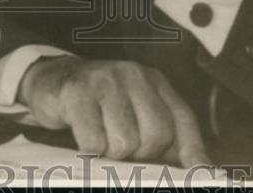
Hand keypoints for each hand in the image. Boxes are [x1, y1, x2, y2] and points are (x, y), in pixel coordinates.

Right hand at [19, 56, 208, 167]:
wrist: (51, 79)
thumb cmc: (99, 104)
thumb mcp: (134, 111)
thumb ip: (163, 136)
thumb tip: (197, 170)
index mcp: (154, 81)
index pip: (183, 120)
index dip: (193, 153)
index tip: (201, 177)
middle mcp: (134, 75)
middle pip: (156, 135)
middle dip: (140, 154)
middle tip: (122, 148)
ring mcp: (105, 80)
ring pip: (125, 142)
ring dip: (111, 153)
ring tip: (101, 138)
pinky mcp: (77, 92)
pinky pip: (94, 142)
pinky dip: (89, 150)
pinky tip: (83, 134)